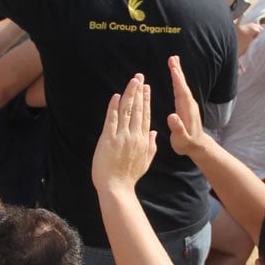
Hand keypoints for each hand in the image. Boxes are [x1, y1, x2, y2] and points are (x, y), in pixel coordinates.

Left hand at [91, 74, 155, 191]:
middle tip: (139, 77)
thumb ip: (151, 146)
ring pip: (126, 111)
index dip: (146, 100)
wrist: (116, 188)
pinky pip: (112, 120)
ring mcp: (121, 137)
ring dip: (129, 94)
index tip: (146, 88)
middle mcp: (134, 136)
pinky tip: (116, 96)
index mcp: (144, 141)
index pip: (146, 116)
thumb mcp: (146, 162)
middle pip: (137, 109)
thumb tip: (155, 132)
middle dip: (138, 92)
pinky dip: (114, 107)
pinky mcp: (108, 139)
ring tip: (132, 81)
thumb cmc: (129, 177)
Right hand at [167, 55, 206, 155]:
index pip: (181, 91)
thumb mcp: (181, 139)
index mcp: (187, 109)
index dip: (177, 80)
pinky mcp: (186, 105)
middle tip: (173, 57)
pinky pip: (181, 89)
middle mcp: (189, 104)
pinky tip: (175, 75)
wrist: (197, 146)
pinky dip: (178, 80)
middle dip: (178, 71)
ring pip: (182, 85)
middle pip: (182, 84)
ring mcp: (188, 104)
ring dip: (178, 72)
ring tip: (173, 61)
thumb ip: (177, 128)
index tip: (173, 68)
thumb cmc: (187, 143)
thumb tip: (171, 116)